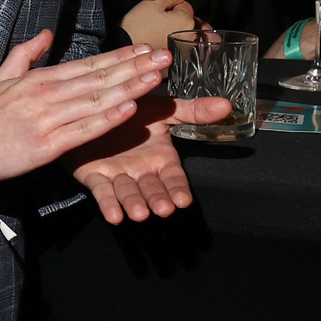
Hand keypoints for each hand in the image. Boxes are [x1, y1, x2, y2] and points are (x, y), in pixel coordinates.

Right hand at [0, 29, 173, 184]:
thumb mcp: (0, 78)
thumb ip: (25, 54)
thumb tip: (47, 34)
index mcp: (39, 78)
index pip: (88, 64)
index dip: (119, 56)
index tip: (145, 48)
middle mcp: (47, 94)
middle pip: (99, 78)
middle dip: (135, 66)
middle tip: (165, 57)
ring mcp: (49, 119)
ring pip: (97, 100)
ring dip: (129, 87)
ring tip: (156, 78)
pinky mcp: (48, 145)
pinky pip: (84, 130)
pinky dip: (108, 119)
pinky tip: (130, 109)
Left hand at [67, 94, 208, 222]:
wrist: (95, 104)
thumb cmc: (131, 108)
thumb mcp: (164, 107)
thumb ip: (193, 111)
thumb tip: (227, 105)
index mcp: (160, 157)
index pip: (173, 177)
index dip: (178, 188)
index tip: (184, 201)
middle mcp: (141, 170)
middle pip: (152, 189)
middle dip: (158, 200)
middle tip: (163, 209)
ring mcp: (117, 175)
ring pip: (128, 193)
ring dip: (134, 204)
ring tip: (139, 214)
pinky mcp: (94, 176)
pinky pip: (102, 192)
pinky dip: (108, 204)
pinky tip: (114, 216)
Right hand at [120, 0, 198, 49]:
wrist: (125, 50)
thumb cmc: (137, 28)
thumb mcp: (152, 2)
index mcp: (186, 20)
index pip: (185, 4)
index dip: (172, 3)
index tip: (160, 6)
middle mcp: (189, 36)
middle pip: (187, 19)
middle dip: (175, 16)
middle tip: (158, 17)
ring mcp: (183, 50)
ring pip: (183, 33)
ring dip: (175, 30)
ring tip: (157, 29)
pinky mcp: (174, 58)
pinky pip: (177, 46)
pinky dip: (171, 42)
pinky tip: (158, 41)